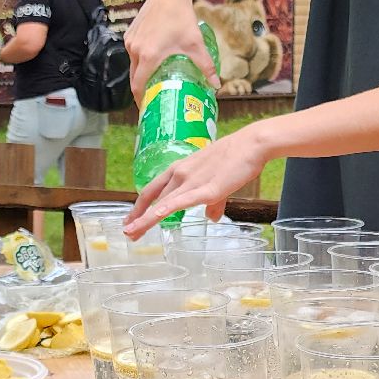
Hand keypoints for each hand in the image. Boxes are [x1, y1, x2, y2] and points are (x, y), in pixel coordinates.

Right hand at [125, 0, 213, 92]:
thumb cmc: (182, 19)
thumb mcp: (196, 44)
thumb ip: (206, 67)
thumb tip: (217, 86)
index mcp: (148, 56)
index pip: (139, 86)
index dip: (141, 100)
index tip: (147, 109)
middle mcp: (135, 50)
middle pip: (133, 78)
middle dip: (141, 91)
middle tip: (151, 100)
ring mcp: (130, 41)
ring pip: (133, 65)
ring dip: (140, 75)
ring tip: (151, 83)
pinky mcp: (130, 33)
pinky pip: (132, 53)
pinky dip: (139, 61)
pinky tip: (150, 63)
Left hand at [125, 125, 271, 237]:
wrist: (251, 145)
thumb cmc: (237, 160)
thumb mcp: (219, 182)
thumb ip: (213, 202)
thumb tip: (211, 217)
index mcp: (181, 169)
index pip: (154, 189)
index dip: (141, 205)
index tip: (132, 218)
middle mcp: (180, 174)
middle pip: (152, 197)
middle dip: (138, 217)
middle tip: (128, 232)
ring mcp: (192, 181)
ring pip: (162, 203)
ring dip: (145, 219)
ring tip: (132, 233)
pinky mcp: (206, 189)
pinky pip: (181, 202)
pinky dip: (165, 210)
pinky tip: (154, 218)